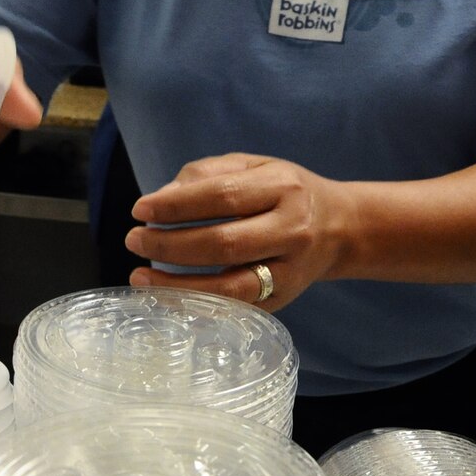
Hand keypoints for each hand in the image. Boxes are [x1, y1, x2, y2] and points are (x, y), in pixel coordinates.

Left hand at [126, 155, 358, 310]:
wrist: (340, 228)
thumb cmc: (286, 193)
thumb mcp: (255, 166)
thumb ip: (208, 174)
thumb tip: (161, 200)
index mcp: (283, 188)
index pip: (222, 196)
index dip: (176, 206)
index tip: (140, 210)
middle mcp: (291, 230)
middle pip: (223, 243)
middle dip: (170, 246)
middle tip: (134, 241)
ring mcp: (290, 271)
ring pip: (230, 287)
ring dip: (179, 286)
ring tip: (141, 276)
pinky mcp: (283, 301)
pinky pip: (235, 309)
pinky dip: (197, 306)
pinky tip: (169, 297)